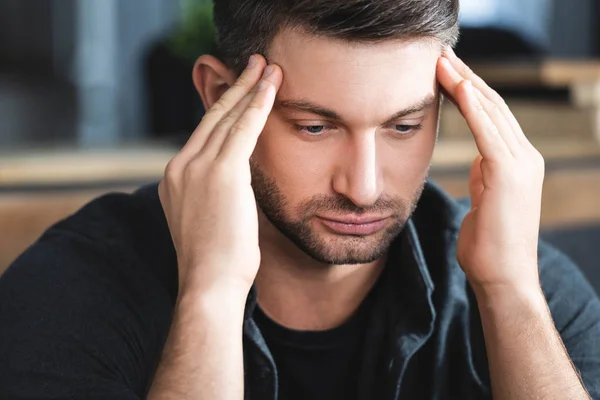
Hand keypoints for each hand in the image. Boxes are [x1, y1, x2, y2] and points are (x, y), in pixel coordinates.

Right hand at [158, 55, 281, 295]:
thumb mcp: (209, 219)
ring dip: (250, 88)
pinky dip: (258, 105)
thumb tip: (239, 184)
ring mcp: (197, 167)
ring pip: (227, 117)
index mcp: (175, 178)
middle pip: (211, 117)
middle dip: (236, 87)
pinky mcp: (220, 172)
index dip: (224, 108)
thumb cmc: (217, 261)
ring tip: (268, 67)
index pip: (203, 134)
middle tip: (254, 64)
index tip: (240, 90)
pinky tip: (271, 86)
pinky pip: (243, 129)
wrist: (209, 284)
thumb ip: (217, 194)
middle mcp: (180, 166)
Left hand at [437, 49, 544, 294]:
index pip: (490, 117)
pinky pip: (490, 132)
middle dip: (466, 79)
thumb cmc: (488, 246)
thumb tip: (476, 164)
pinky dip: (475, 108)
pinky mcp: (510, 174)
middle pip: (492, 107)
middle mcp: (524, 157)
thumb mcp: (483, 202)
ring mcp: (521, 164)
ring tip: (443, 62)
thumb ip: (483, 178)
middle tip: (441, 57)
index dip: (469, 92)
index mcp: (516, 163)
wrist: (502, 277)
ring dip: (466, 84)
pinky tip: (460, 86)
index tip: (445, 73)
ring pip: (491, 112)